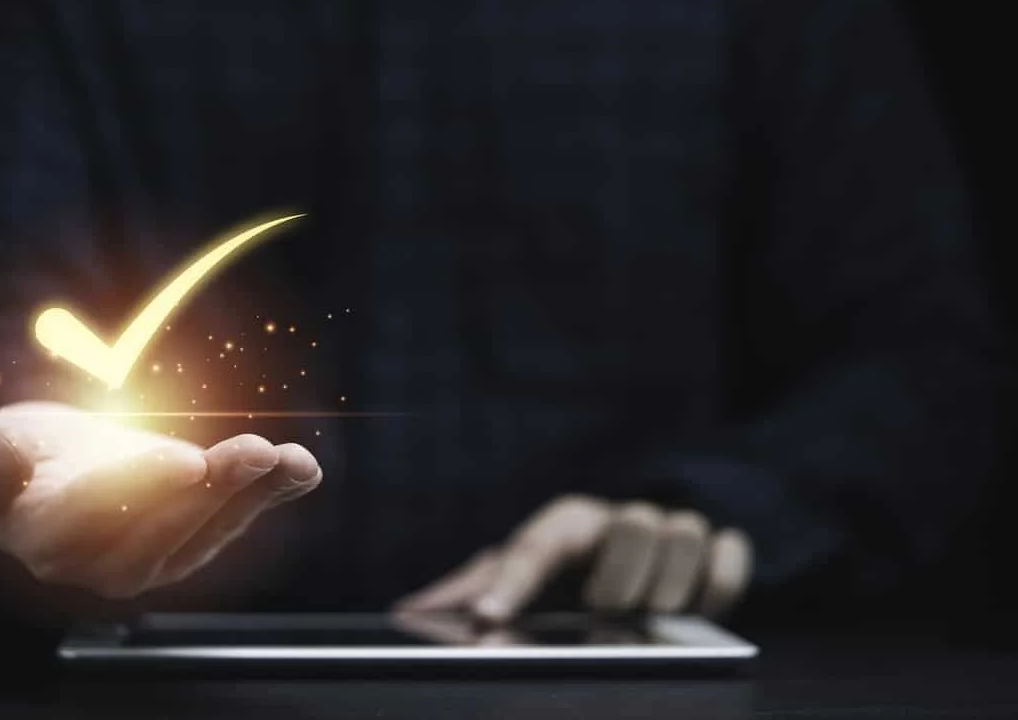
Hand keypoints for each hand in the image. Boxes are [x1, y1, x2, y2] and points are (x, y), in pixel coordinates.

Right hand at [0, 401, 321, 599]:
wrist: (40, 482)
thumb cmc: (14, 464)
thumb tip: (5, 455)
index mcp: (43, 534)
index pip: (93, 514)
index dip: (142, 484)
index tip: (188, 458)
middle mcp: (97, 563)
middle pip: (160, 526)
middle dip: (214, 488)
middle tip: (257, 449)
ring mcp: (146, 562)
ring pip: (203, 530)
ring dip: (253, 493)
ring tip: (292, 460)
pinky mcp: (184, 548)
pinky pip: (229, 524)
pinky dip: (269, 495)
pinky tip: (301, 470)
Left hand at [393, 495, 751, 622]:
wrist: (634, 551)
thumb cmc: (565, 570)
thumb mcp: (518, 574)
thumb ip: (470, 591)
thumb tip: (409, 612)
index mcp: (564, 523)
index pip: (535, 546)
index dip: (514, 582)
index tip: (493, 619)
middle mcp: (618, 518)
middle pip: (633, 524)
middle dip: (621, 576)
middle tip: (607, 609)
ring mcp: (671, 528)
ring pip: (685, 531)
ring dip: (670, 583)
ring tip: (652, 614)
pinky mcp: (716, 546)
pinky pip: (730, 550)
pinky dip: (722, 577)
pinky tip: (700, 605)